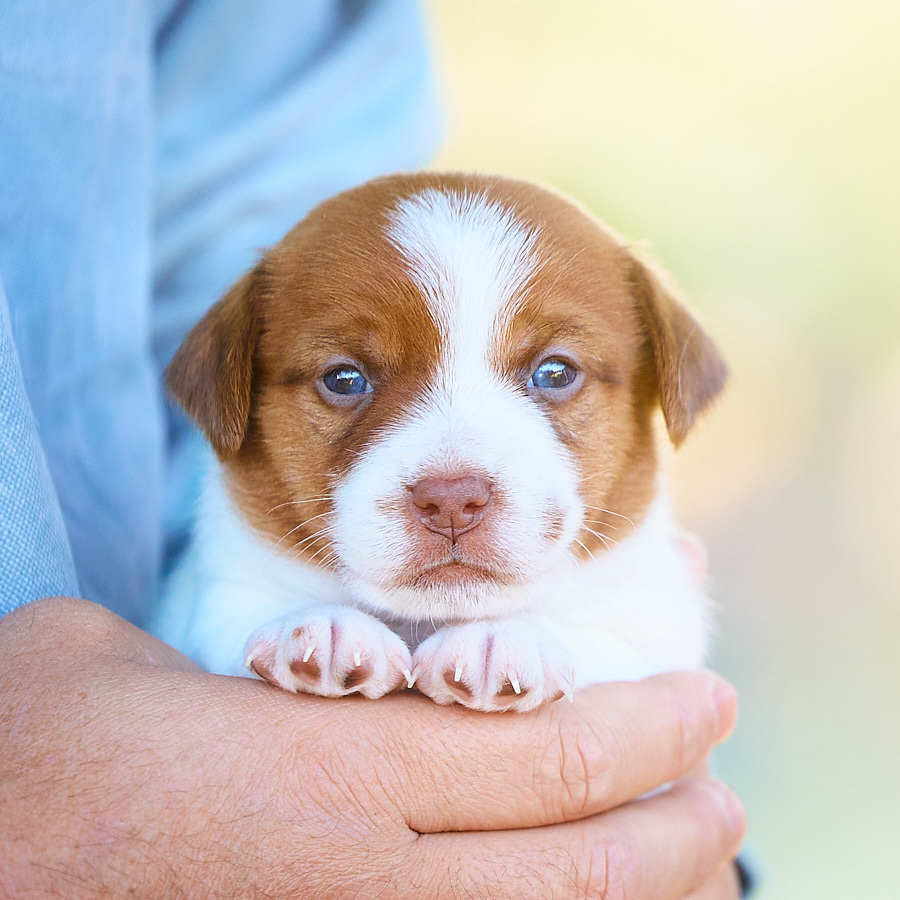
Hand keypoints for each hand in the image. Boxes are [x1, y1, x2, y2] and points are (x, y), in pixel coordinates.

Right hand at [0, 597, 744, 898]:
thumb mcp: (133, 661)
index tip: (704, 701)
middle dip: (675, 827)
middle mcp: (356, 876)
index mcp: (323, 768)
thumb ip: (258, 661)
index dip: (644, 729)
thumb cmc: (31, 747)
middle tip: (726, 789)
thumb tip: (322, 656)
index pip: (541, 751)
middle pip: (574, 865)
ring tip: (701, 870)